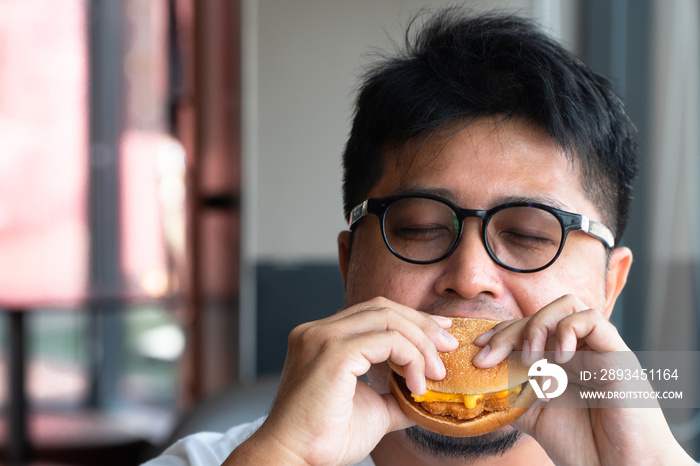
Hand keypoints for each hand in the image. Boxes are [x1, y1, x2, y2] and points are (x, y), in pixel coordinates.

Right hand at [224, 297, 458, 464]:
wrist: (293, 458)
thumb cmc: (325, 438)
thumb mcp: (373, 409)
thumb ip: (397, 394)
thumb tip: (430, 392)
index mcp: (322, 337)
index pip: (373, 312)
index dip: (410, 319)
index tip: (440, 335)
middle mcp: (318, 330)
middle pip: (382, 307)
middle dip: (422, 325)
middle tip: (449, 347)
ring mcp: (323, 337)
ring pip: (388, 319)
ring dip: (420, 343)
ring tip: (436, 373)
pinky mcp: (333, 353)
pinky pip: (387, 341)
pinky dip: (410, 357)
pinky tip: (417, 384)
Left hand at [471, 295, 694, 465]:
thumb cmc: (585, 446)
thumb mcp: (535, 417)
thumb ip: (511, 395)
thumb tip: (478, 383)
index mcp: (560, 360)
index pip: (527, 327)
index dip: (500, 332)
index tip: (477, 348)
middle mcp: (580, 349)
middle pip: (540, 315)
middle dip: (508, 332)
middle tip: (488, 357)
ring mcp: (599, 349)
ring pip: (566, 305)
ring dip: (537, 326)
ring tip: (529, 359)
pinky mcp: (618, 356)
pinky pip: (593, 320)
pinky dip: (568, 331)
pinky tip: (558, 359)